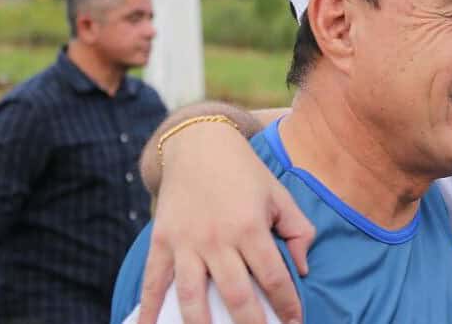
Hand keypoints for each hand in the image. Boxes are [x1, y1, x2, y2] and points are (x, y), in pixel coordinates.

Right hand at [137, 123, 314, 323]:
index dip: (287, 305)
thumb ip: (298, 231)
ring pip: (193, 298)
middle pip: (237, 296)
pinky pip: (154, 283)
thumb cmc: (246, 173)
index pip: (274, 278)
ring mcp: (186, 243)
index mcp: (250, 227)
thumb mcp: (280, 195)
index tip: (295, 322)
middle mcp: (217, 239)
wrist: (199, 144)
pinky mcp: (162, 242)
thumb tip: (303, 269)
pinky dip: (148, 311)